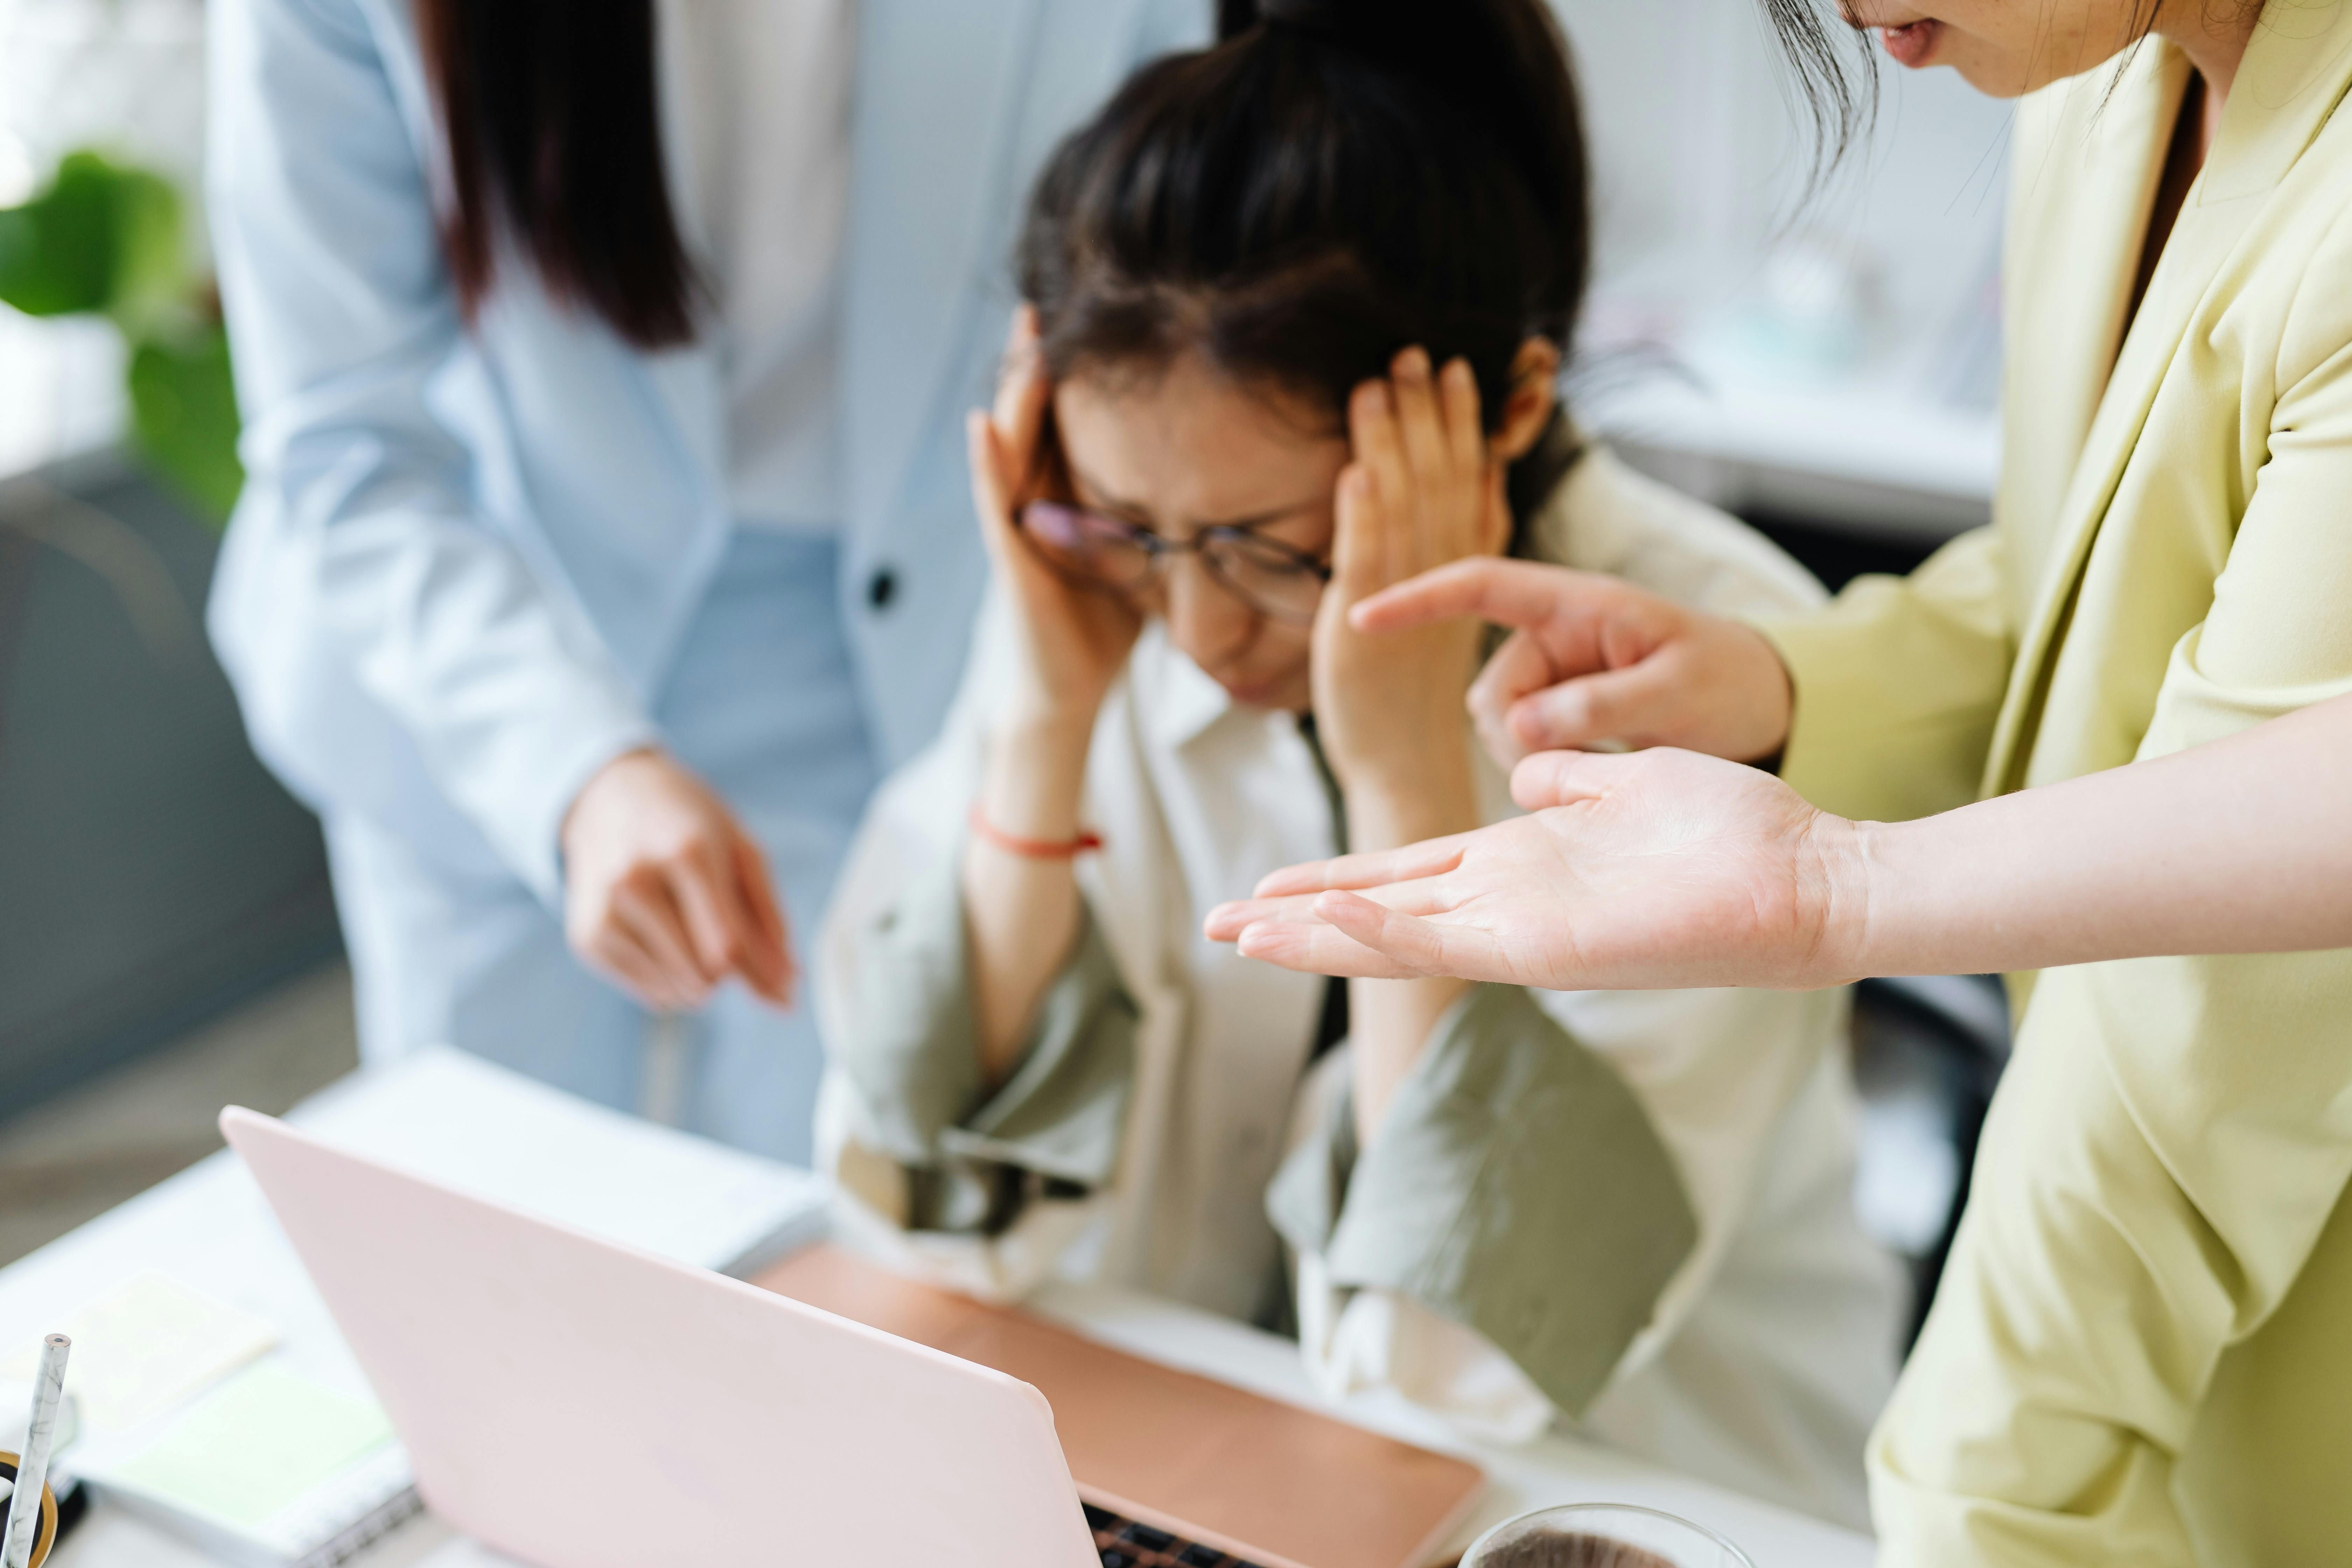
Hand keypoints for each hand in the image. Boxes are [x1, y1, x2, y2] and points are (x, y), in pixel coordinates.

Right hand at [561, 748, 792, 1011]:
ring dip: (699, 982)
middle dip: (729, 975)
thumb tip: (787, 989)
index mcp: (687, 852)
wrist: (609, 797)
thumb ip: (769, 919)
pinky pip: (648, 993)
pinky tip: (661, 938)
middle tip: (726, 941)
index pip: (726, 945)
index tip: (779, 986)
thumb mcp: (741, 852)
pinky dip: (668, 982)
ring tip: (691, 932)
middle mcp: (636, 880)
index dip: (758, 974)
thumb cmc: (690, 825)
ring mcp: (605, 909)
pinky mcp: (586, 936)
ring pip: (675, 992)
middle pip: (702, 975)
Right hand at [969, 308, 1141, 734]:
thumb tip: (1218, 480)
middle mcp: (1039, 499)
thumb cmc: (1104, 623)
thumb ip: (1157, 512)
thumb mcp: (1140, 552)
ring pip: (1012, 444)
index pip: (1074, 419)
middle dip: (1041, 359)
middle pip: (1038, 416)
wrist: (1067, 686)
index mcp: (1072, 494)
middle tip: (1047, 299)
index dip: (1081, 368)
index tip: (1100, 310)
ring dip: (1015, 391)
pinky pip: (996, 501)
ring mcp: (1020, 524)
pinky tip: (983, 423)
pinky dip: (988, 462)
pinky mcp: (1013, 557)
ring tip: (1022, 336)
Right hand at [1203, 746, 1864, 991]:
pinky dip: (1388, 933)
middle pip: (1380, 911)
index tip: (1266, 887)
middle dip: (1296, 921)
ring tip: (1243, 931)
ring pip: (1397, 936)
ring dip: (1318, 934)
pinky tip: (1331, 922)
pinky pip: (1453, 940)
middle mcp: (1511, 904)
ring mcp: (1525, 932)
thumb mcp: (1629, 784)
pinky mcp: (1550, 948)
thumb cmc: (1734, 833)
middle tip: (1218, 927)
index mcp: (1522, 864)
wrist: (1809, 878)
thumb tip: (1525, 773)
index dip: (1333, 880)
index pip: (1404, 874)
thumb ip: (1570, 784)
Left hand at [1313, 349, 1507, 802]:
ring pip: (1404, 510)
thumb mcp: (1444, 614)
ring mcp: (1404, 606)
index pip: (1472, 486)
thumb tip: (1458, 500)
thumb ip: (1450, 557)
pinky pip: (1367, 565)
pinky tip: (1355, 470)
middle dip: (1427, 416)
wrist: (1405, 770)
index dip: (1467, 428)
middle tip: (1413, 354)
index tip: (1463, 371)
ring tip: (1376, 386)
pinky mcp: (1362, 631)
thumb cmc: (1415, 698)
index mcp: (1467, 577)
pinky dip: (1361, 516)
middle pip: (1440, 484)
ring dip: (1389, 446)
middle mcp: (1443, 584)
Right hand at [1350, 557, 1794, 769]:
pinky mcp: (1559, 713)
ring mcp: (1554, 676)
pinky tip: (1592, 769)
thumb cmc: (1726, 680)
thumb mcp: (1675, 689)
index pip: (1481, 586)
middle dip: (1515, 733)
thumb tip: (1520, 728)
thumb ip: (1599, 704)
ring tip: (1601, 762)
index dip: (1418, 600)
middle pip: (1489, 688)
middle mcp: (1555, 635)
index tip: (1362, 617)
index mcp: (1578, 605)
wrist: (1759, 705)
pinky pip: (1520, 744)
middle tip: (1577, 762)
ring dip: (1531, 755)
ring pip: (1498, 724)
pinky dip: (1543, 765)